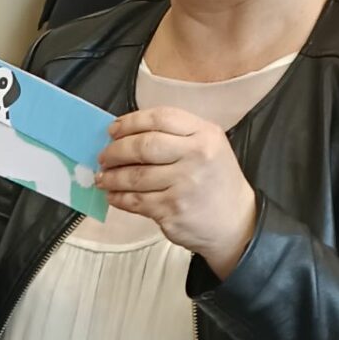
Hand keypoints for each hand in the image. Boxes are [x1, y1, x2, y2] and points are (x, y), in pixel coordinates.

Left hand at [96, 108, 258, 276]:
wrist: (235, 222)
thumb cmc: (215, 182)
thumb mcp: (209, 147)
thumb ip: (178, 135)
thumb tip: (129, 134)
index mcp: (205, 134)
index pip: (161, 118)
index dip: (131, 122)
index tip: (113, 130)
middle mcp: (196, 156)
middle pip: (144, 146)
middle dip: (116, 151)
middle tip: (104, 156)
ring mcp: (183, 184)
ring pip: (135, 176)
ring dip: (112, 176)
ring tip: (103, 177)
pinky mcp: (171, 209)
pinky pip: (136, 201)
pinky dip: (119, 197)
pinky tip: (113, 195)